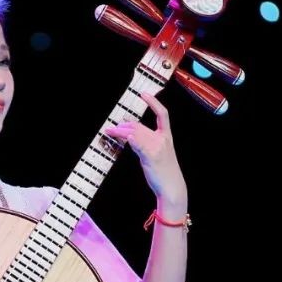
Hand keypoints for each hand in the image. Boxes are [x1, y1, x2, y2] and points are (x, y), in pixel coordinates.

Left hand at [103, 93, 187, 207]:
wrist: (172, 187)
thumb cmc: (164, 171)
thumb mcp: (157, 153)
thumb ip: (146, 141)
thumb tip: (130, 131)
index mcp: (166, 137)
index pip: (163, 114)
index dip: (153, 102)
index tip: (144, 94)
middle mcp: (162, 139)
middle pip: (140, 126)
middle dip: (123, 126)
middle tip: (111, 128)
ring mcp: (157, 147)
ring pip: (135, 133)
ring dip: (120, 132)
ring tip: (110, 132)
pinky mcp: (150, 156)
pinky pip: (138, 144)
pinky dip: (130, 139)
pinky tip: (124, 137)